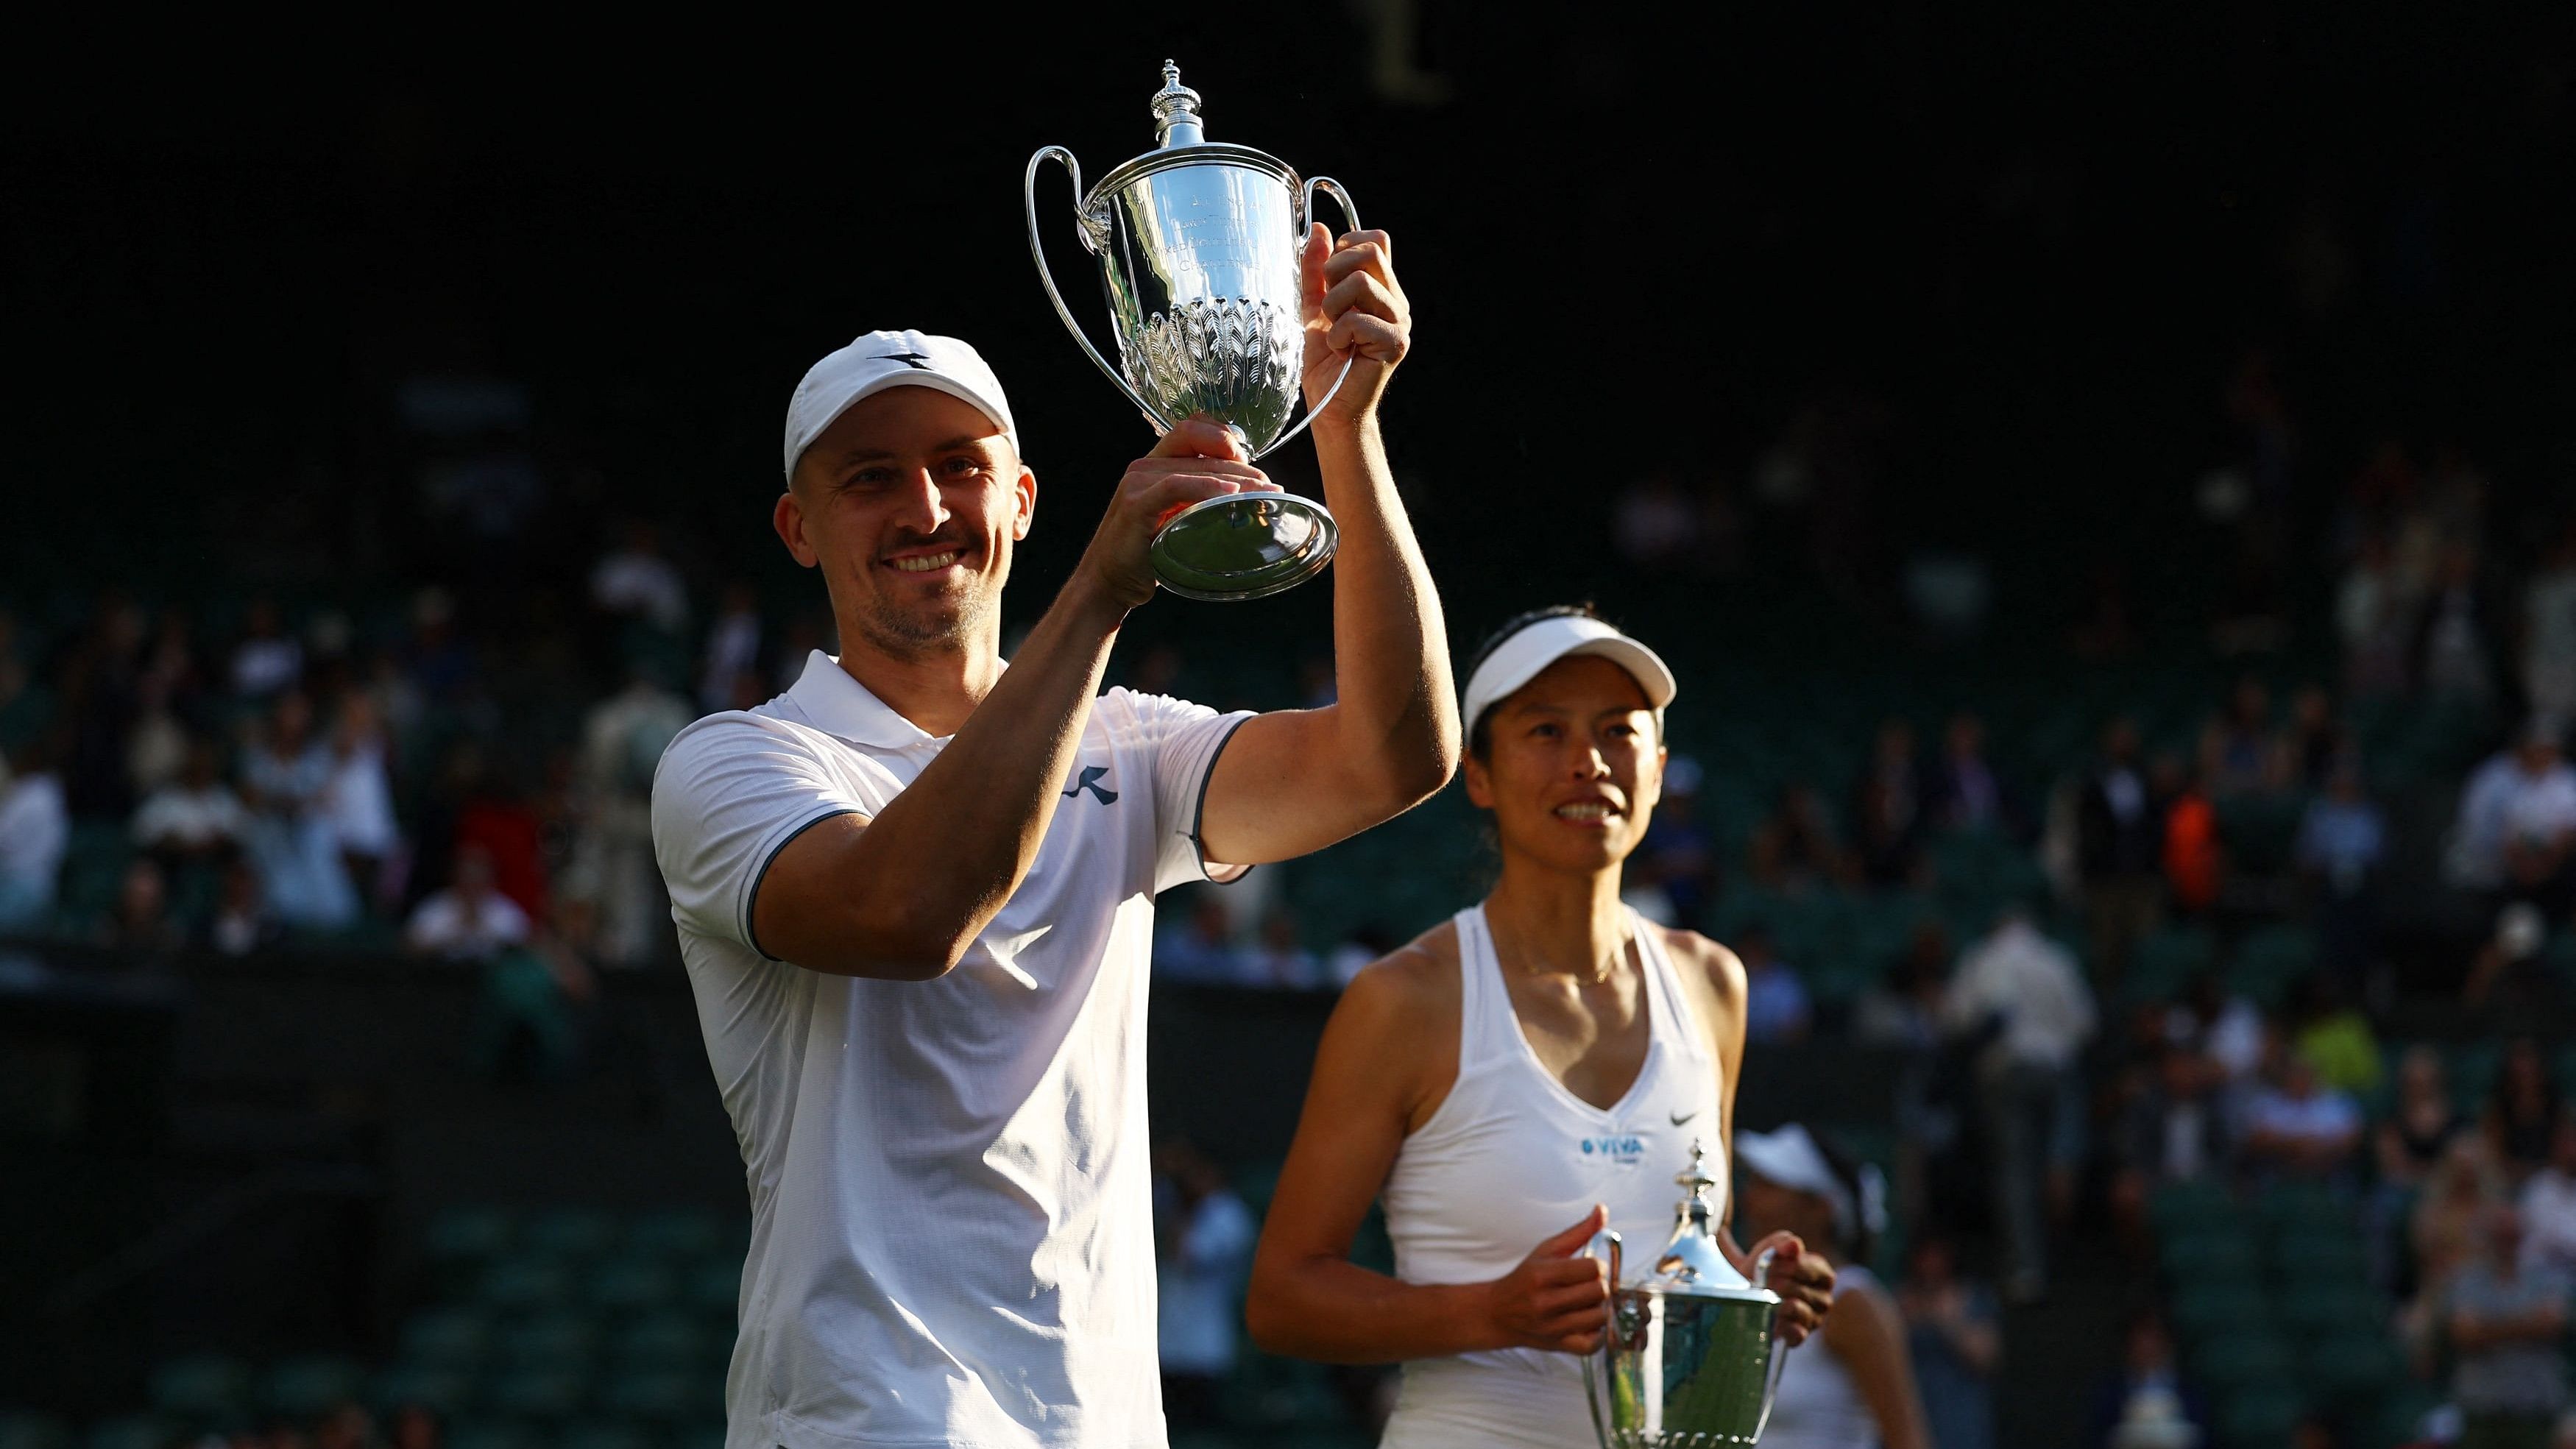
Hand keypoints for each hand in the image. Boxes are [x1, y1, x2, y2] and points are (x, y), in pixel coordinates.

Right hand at [1075, 416, 1281, 606]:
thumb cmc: (1146, 554)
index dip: (1226, 438)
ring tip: (1265, 495)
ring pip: (1196, 469)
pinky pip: (1176, 487)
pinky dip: (1207, 488)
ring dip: (1237, 481)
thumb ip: (1199, 499)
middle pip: (1204, 452)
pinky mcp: (1136, 505)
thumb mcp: (1176, 518)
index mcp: (1155, 463)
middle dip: (1245, 469)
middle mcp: (1145, 465)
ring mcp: (1138, 483)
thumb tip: (1248, 495)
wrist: (1107, 583)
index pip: (1194, 428)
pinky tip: (1231, 495)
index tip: (1252, 465)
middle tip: (1273, 490)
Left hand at [1299, 224, 1409, 427]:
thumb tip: (1319, 229)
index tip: (1330, 278)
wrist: (1331, 407)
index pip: (1376, 239)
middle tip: (1329, 307)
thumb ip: (1316, 270)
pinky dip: (1338, 336)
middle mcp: (1396, 301)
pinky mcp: (1396, 343)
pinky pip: (1358, 320)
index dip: (1346, 248)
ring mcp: (1400, 321)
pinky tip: (1341, 352)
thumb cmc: (1324, 362)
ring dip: (1333, 307)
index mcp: (1382, 288)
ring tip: (1334, 333)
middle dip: (1335, 272)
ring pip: (1362, 281)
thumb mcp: (1312, 307)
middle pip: (1370, 251)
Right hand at [1480, 1205, 1611, 1354]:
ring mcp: (1552, 1327)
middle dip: (1600, 1286)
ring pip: (1600, 1317)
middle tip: (1590, 1285)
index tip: (1590, 1268)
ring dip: (1600, 1308)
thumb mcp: (1546, 1250)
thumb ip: (1578, 1232)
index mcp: (1543, 1274)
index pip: (1593, 1269)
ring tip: (1589, 1303)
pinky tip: (1588, 1322)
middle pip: (1600, 1292)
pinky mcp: (1558, 1345)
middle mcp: (1546, 1302)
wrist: (1497, 1313)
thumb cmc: (1525, 1278)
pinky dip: (1597, 1334)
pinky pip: (1592, 1345)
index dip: (1598, 1266)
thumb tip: (1603, 1209)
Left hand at [1748, 1231, 1835, 1345]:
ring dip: (1776, 1302)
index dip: (1789, 1267)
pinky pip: (1797, 1334)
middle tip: (1761, 1281)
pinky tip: (1770, 1316)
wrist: (1747, 1287)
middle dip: (1776, 1284)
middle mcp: (1824, 1299)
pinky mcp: (1800, 1336)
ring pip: (1800, 1311)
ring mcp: (1814, 1319)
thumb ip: (1783, 1242)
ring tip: (1762, 1295)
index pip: (1812, 1270)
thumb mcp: (1771, 1248)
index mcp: (1823, 1275)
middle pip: (1802, 1291)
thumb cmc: (1766, 1266)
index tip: (1770, 1265)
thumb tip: (1795, 1245)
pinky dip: (1782, 1326)